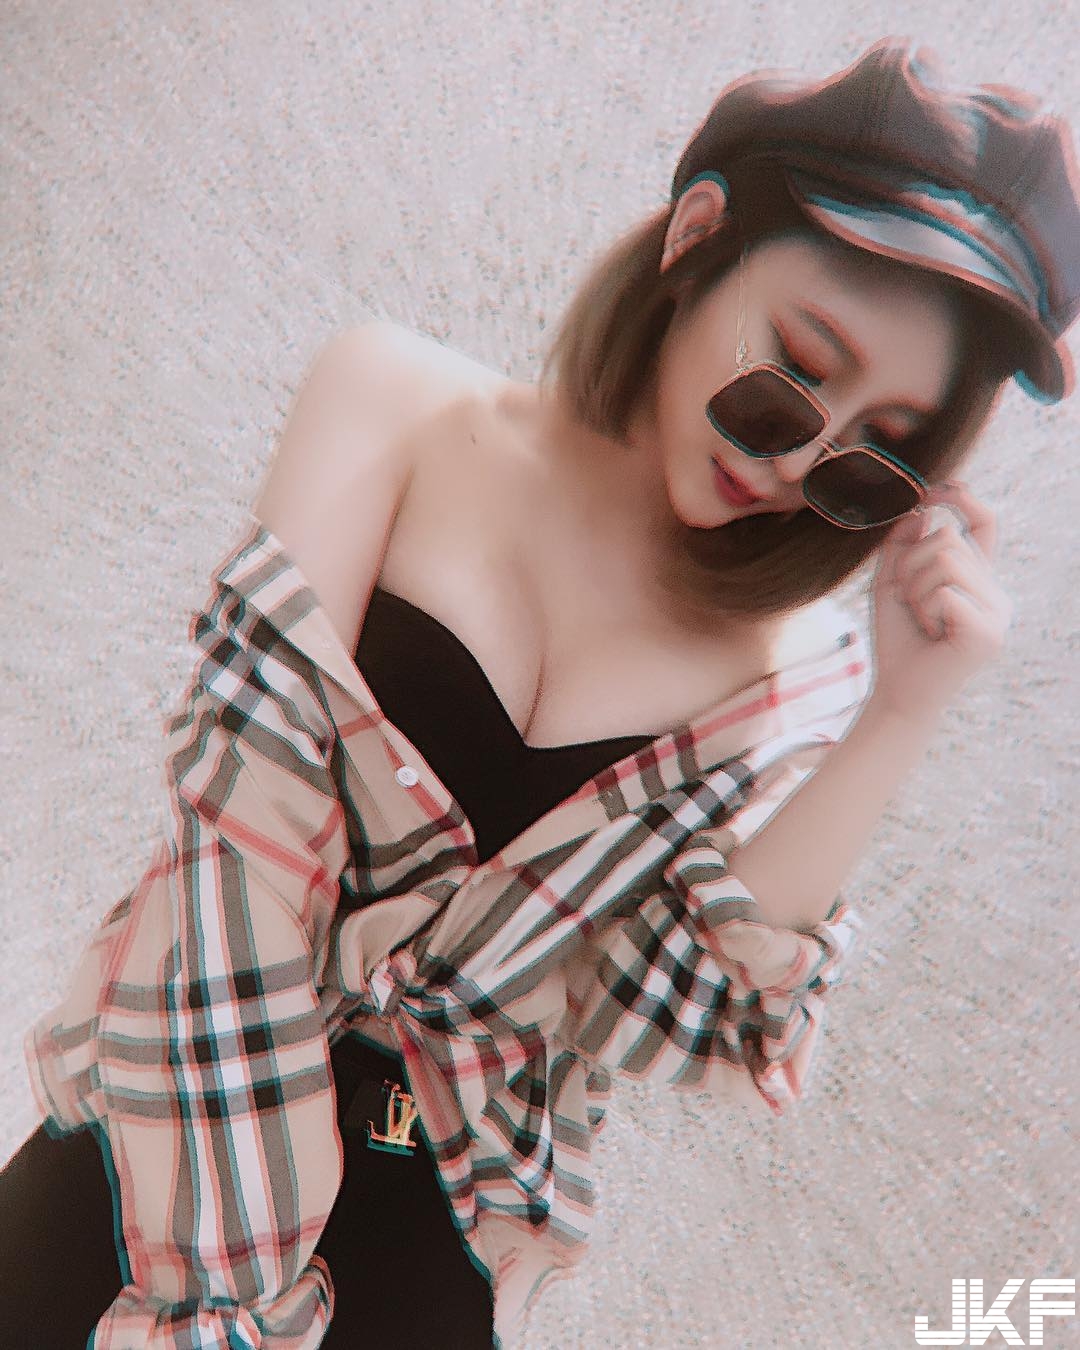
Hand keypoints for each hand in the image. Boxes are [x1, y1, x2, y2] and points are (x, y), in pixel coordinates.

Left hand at [868, 481, 1013, 722]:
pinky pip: (946, 592)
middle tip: (911, 603)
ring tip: (922, 619)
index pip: (983, 525)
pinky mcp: (988, 632)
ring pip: (946, 561)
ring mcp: (997, 612)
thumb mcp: (891, 583)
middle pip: (948, 539)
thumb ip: (900, 546)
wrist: (897, 690)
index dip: (963, 500)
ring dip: (916, 590)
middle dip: (912, 567)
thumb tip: (917, 510)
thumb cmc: (898, 638)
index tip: (937, 490)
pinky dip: (925, 609)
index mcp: (977, 577)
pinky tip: (932, 633)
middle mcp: (995, 591)